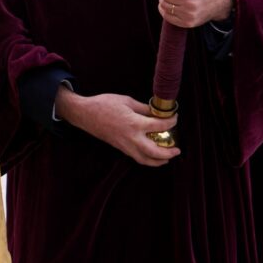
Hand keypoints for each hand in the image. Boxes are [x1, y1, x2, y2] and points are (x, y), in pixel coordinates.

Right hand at [54, 90, 178, 166]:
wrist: (85, 114)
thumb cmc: (105, 104)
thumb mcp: (127, 101)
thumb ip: (143, 108)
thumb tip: (156, 112)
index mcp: (135, 123)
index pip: (159, 126)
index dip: (170, 122)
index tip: (175, 118)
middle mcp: (131, 138)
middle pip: (155, 152)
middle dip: (168, 153)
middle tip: (177, 150)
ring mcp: (125, 145)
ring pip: (145, 160)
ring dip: (158, 161)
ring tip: (167, 158)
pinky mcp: (120, 148)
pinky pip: (136, 157)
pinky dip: (147, 159)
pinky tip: (152, 155)